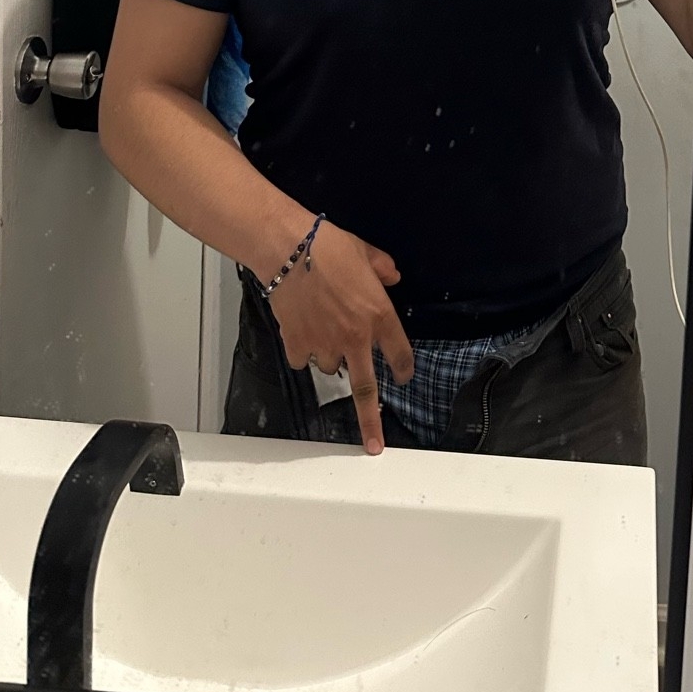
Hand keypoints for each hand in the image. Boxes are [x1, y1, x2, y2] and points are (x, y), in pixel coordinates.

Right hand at [269, 221, 413, 455]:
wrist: (288, 250)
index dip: (404, 368)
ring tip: (324, 330)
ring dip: (331, 358)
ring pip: (331, 368)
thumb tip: (393, 276)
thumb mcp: (367, 252)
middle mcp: (354, 337)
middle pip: (365, 389)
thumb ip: (384, 269)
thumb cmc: (329, 246)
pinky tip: (301, 331)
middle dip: (370, 421)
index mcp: (378, 315)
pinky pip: (303, 359)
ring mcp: (325, 344)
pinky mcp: (298, 344)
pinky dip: (303, 351)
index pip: (400, 352)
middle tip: (374, 445)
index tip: (404, 377)